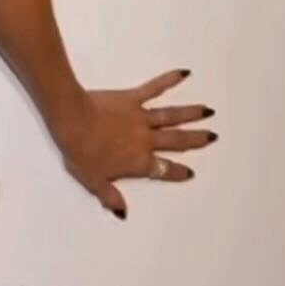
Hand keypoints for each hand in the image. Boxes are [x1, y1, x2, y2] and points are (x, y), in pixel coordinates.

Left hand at [51, 67, 216, 217]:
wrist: (72, 121)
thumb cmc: (80, 152)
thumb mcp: (92, 181)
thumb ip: (110, 196)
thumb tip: (123, 213)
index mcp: (138, 162)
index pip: (163, 169)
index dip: (177, 172)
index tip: (191, 172)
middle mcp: (146, 140)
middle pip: (176, 141)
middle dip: (196, 140)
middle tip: (212, 137)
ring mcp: (141, 117)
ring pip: (172, 116)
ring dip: (192, 114)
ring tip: (208, 111)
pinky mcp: (132, 98)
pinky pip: (153, 88)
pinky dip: (169, 80)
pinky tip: (184, 73)